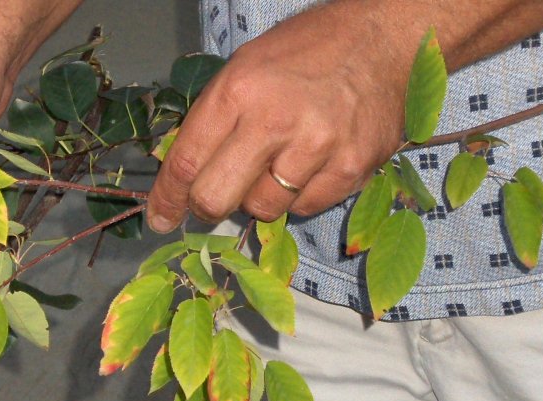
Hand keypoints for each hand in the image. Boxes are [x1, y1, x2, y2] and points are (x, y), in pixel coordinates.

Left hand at [146, 5, 407, 231]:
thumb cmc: (306, 51)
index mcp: (239, 90)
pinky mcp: (351, 168)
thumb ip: (213, 119)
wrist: (383, 41)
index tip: (159, 217)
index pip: (187, 161)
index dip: (167, 198)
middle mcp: (274, 121)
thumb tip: (183, 173)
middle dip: (206, 206)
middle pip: (216, 198)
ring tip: (276, 163)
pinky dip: (298, 195)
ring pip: (262, 209)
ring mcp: (316, 147)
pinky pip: (304, 207)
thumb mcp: (245, 68)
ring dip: (259, 196)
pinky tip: (308, 165)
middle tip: (213, 199)